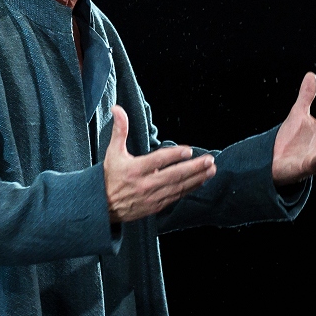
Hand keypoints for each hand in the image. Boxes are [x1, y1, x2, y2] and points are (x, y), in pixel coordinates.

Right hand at [104, 105, 216, 222]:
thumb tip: (118, 109)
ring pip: (178, 186)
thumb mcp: (112, 152)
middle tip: (209, 160)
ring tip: (211, 170)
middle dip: (193, 168)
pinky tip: (200, 181)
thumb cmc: (110, 177)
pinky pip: (176, 196)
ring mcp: (152, 197)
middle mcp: (145, 184)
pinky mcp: (156, 205)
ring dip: (196, 178)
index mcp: (134, 169)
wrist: (104, 206)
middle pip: (173, 175)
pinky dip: (189, 189)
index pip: (157, 161)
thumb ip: (119, 130)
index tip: (188, 150)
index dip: (174, 155)